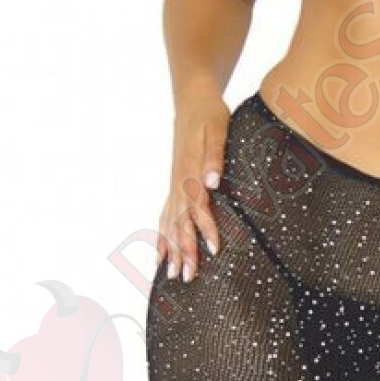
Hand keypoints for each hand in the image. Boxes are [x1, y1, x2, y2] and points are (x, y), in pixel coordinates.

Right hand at [156, 90, 230, 283]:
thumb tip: (212, 182)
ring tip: (175, 275)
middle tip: (189, 278)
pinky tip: (160, 256)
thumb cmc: (210, 115)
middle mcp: (179, 183)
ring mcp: (174, 186)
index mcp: (191, 172)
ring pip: (170, 223)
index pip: (198, 208)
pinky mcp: (174, 185)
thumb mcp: (218, 129)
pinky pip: (164, 216)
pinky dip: (162, 237)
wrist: (193, 102)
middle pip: (180, 223)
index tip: (214, 251)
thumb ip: (215, 156)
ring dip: (172, 250)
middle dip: (185, 251)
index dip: (205, 230)